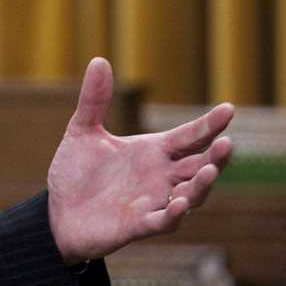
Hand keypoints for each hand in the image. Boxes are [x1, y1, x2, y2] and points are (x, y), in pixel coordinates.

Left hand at [47, 58, 232, 264]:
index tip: (229, 109)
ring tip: (209, 170)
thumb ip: (94, 100)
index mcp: (154, 152)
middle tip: (228, 143)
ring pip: (190, 195)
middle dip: (215, 157)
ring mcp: (153, 202)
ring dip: (201, 185)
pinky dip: (173, 214)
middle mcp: (161, 177)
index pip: (189, 136)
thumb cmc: (75, 174)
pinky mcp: (138, 225)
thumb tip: (99, 60)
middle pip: (198, 166)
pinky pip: (163, 221)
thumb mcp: (82, 132)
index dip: (209, 124)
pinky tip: (179, 203)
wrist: (57, 212)